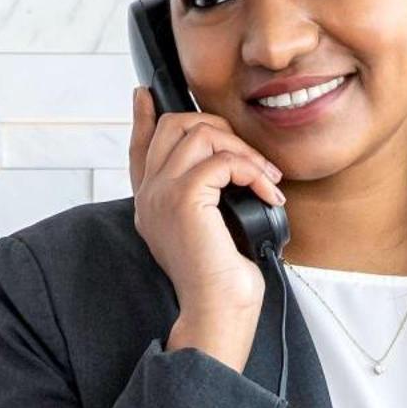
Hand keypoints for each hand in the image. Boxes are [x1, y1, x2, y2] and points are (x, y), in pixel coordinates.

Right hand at [128, 84, 286, 327]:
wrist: (217, 312)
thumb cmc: (220, 282)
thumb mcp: (211, 230)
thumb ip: (207, 198)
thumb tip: (227, 167)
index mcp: (150, 204)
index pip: (139, 146)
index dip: (143, 117)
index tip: (146, 95)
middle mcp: (149, 196)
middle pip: (174, 125)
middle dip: (219, 129)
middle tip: (249, 159)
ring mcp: (161, 194)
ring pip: (200, 133)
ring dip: (243, 150)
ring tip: (265, 180)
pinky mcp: (184, 198)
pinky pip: (224, 160)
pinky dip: (253, 172)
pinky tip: (267, 194)